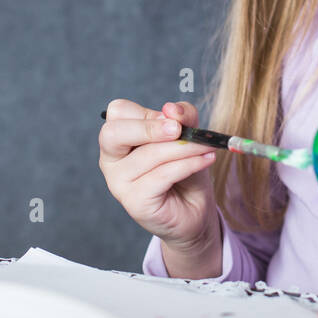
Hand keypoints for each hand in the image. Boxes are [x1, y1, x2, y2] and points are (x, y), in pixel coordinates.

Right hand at [98, 99, 219, 259]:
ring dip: (183, 148)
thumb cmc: (184, 169)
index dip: (147, 112)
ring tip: (206, 147)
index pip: (118, 112)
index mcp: (118, 138)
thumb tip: (171, 109)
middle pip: (114, 133)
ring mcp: (119, 183)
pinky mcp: (135, 202)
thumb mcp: (187, 135)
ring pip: (148, 155)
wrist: (195, 208)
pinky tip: (205, 160)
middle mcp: (111, 160)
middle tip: (179, 130)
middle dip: (150, 128)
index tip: (174, 120)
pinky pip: (162, 176)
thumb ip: (182, 117)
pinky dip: (188, 164)